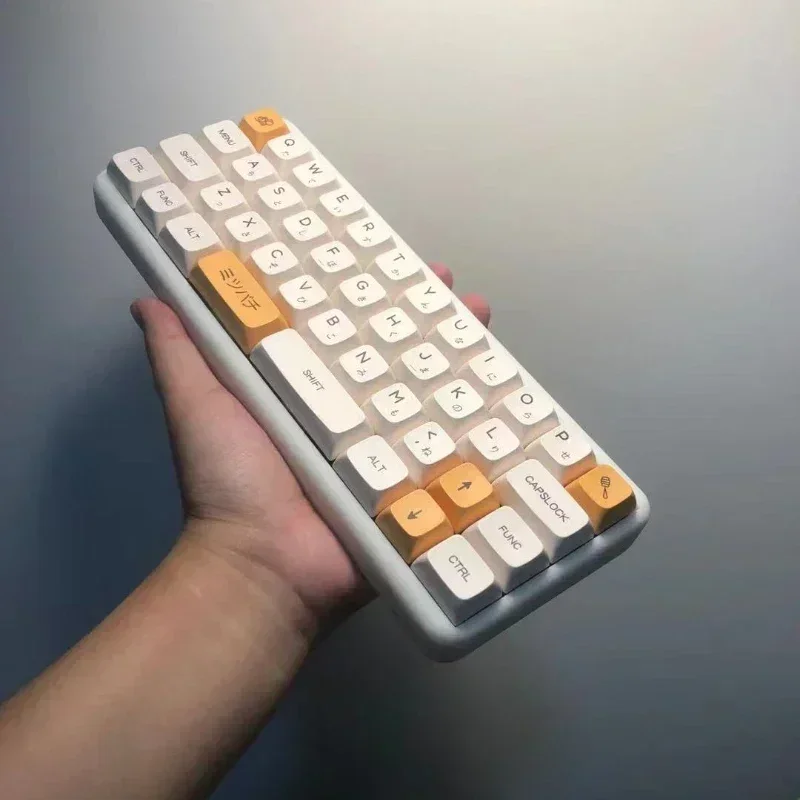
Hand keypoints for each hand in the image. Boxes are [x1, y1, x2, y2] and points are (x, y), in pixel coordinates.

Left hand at [132, 264, 490, 631]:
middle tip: (451, 283)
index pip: (339, 327)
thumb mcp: (198, 408)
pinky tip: (505, 387)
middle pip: (394, 353)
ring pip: (429, 391)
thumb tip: (147, 298)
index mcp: (305, 390)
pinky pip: (451, 445)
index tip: (382, 256)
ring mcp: (386, 449)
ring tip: (482, 316)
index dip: (361, 292)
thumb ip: (180, 356)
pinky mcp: (413, 484)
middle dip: (424, 316)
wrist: (266, 570)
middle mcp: (349, 413)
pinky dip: (480, 419)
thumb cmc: (231, 483)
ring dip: (459, 355)